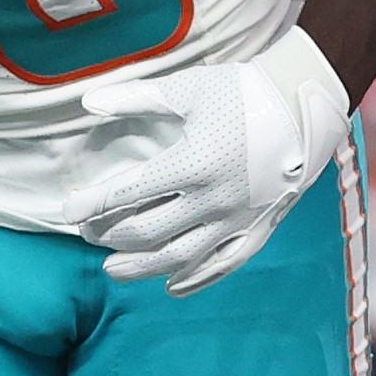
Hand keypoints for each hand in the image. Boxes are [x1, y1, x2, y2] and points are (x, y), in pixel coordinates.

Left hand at [76, 27, 348, 294]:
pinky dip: (196, 279)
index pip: (126, 194)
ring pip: (180, 257)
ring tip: (112, 270)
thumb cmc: (244, 91)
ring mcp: (238, 218)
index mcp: (193, 163)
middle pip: (147, 232)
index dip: (92, 205)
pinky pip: (224, 263)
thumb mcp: (187, 89)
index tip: (67, 210)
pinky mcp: (260, 227)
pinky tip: (171, 286)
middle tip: (88, 235)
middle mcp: (214, 199)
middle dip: (110, 236)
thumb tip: (87, 100)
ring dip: (141, 268)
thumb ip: (134, 98)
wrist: (308, 101)